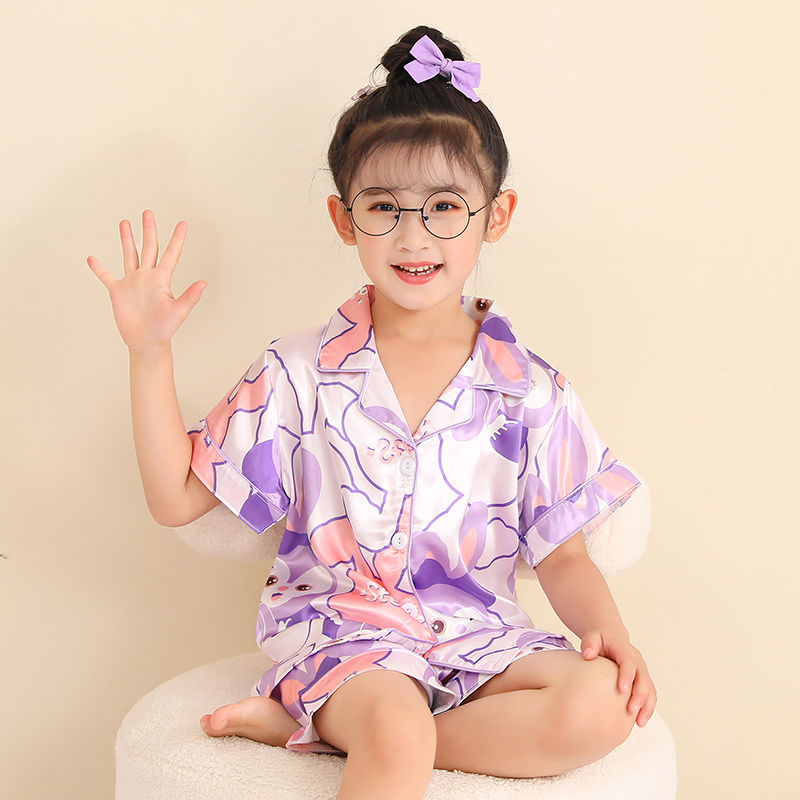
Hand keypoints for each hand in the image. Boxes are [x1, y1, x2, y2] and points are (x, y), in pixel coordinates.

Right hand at [88, 209, 204, 350]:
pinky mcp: (118, 291)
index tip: (183, 223)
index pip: (171, 254)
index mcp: (162, 279)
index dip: (177, 239)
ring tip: (125, 222)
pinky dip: (99, 268)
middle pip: (148, 248)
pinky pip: (107, 276)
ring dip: (127, 239)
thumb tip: (204, 283)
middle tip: (148, 212)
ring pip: (129, 255)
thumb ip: (190, 296)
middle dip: (148, 230)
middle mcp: (147, 277)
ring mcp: (132, 283)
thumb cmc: (165, 328)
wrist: (147, 342)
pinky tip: (92, 258)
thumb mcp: (179, 311)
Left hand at [581, 630, 656, 727]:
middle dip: (639, 695)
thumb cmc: (600, 641)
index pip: (629, 663)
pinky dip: (648, 709)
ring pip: (650, 689)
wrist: (611, 640)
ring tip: (640, 722)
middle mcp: (637, 661)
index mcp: (625, 650)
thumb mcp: (592, 638)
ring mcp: (642, 672)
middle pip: (643, 678)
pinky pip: (650, 696)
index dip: (627, 676)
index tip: (622, 690)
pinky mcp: (644, 682)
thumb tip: (588, 655)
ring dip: (647, 706)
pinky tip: (640, 722)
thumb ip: (589, 644)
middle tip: (631, 710)